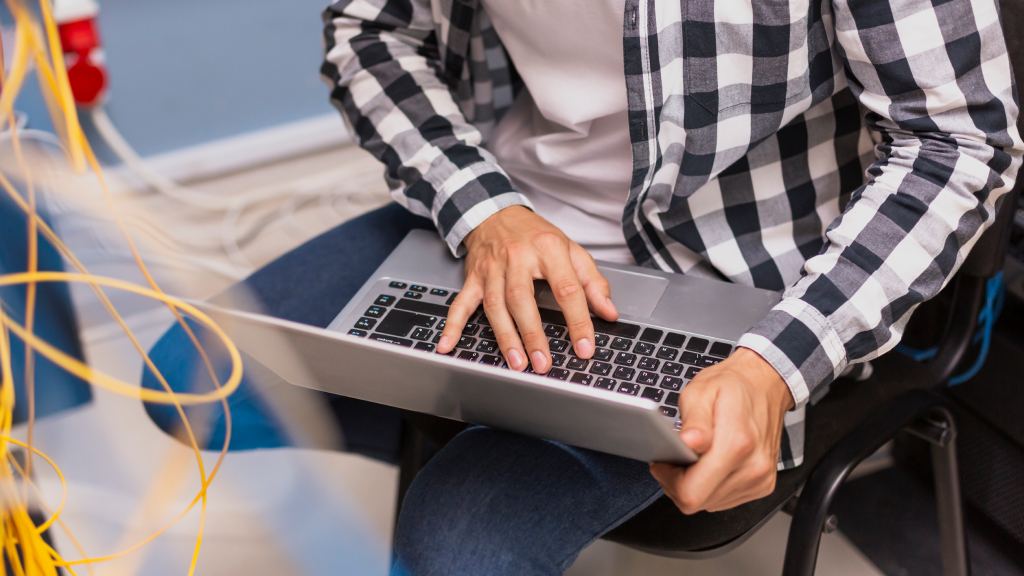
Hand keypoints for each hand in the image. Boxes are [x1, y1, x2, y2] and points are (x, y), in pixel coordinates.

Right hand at [435, 206, 618, 371]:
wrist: (495, 212)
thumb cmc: (535, 235)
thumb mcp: (571, 249)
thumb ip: (592, 282)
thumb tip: (609, 312)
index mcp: (548, 249)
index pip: (566, 289)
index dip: (578, 321)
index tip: (585, 347)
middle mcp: (517, 258)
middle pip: (523, 299)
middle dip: (533, 334)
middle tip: (543, 363)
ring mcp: (492, 269)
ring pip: (495, 306)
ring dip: (505, 337)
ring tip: (517, 363)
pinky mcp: (473, 278)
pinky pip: (461, 303)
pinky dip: (453, 325)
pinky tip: (448, 345)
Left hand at [650, 348, 793, 512]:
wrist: (765, 384)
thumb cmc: (732, 386)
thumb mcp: (701, 391)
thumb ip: (694, 421)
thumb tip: (687, 443)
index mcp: (736, 443)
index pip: (691, 492)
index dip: (669, 481)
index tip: (664, 462)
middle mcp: (753, 467)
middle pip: (698, 502)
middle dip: (679, 483)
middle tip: (677, 456)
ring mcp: (760, 479)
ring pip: (710, 504)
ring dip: (696, 485)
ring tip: (696, 456)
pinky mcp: (763, 485)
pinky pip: (725, 500)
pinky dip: (712, 486)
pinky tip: (712, 463)